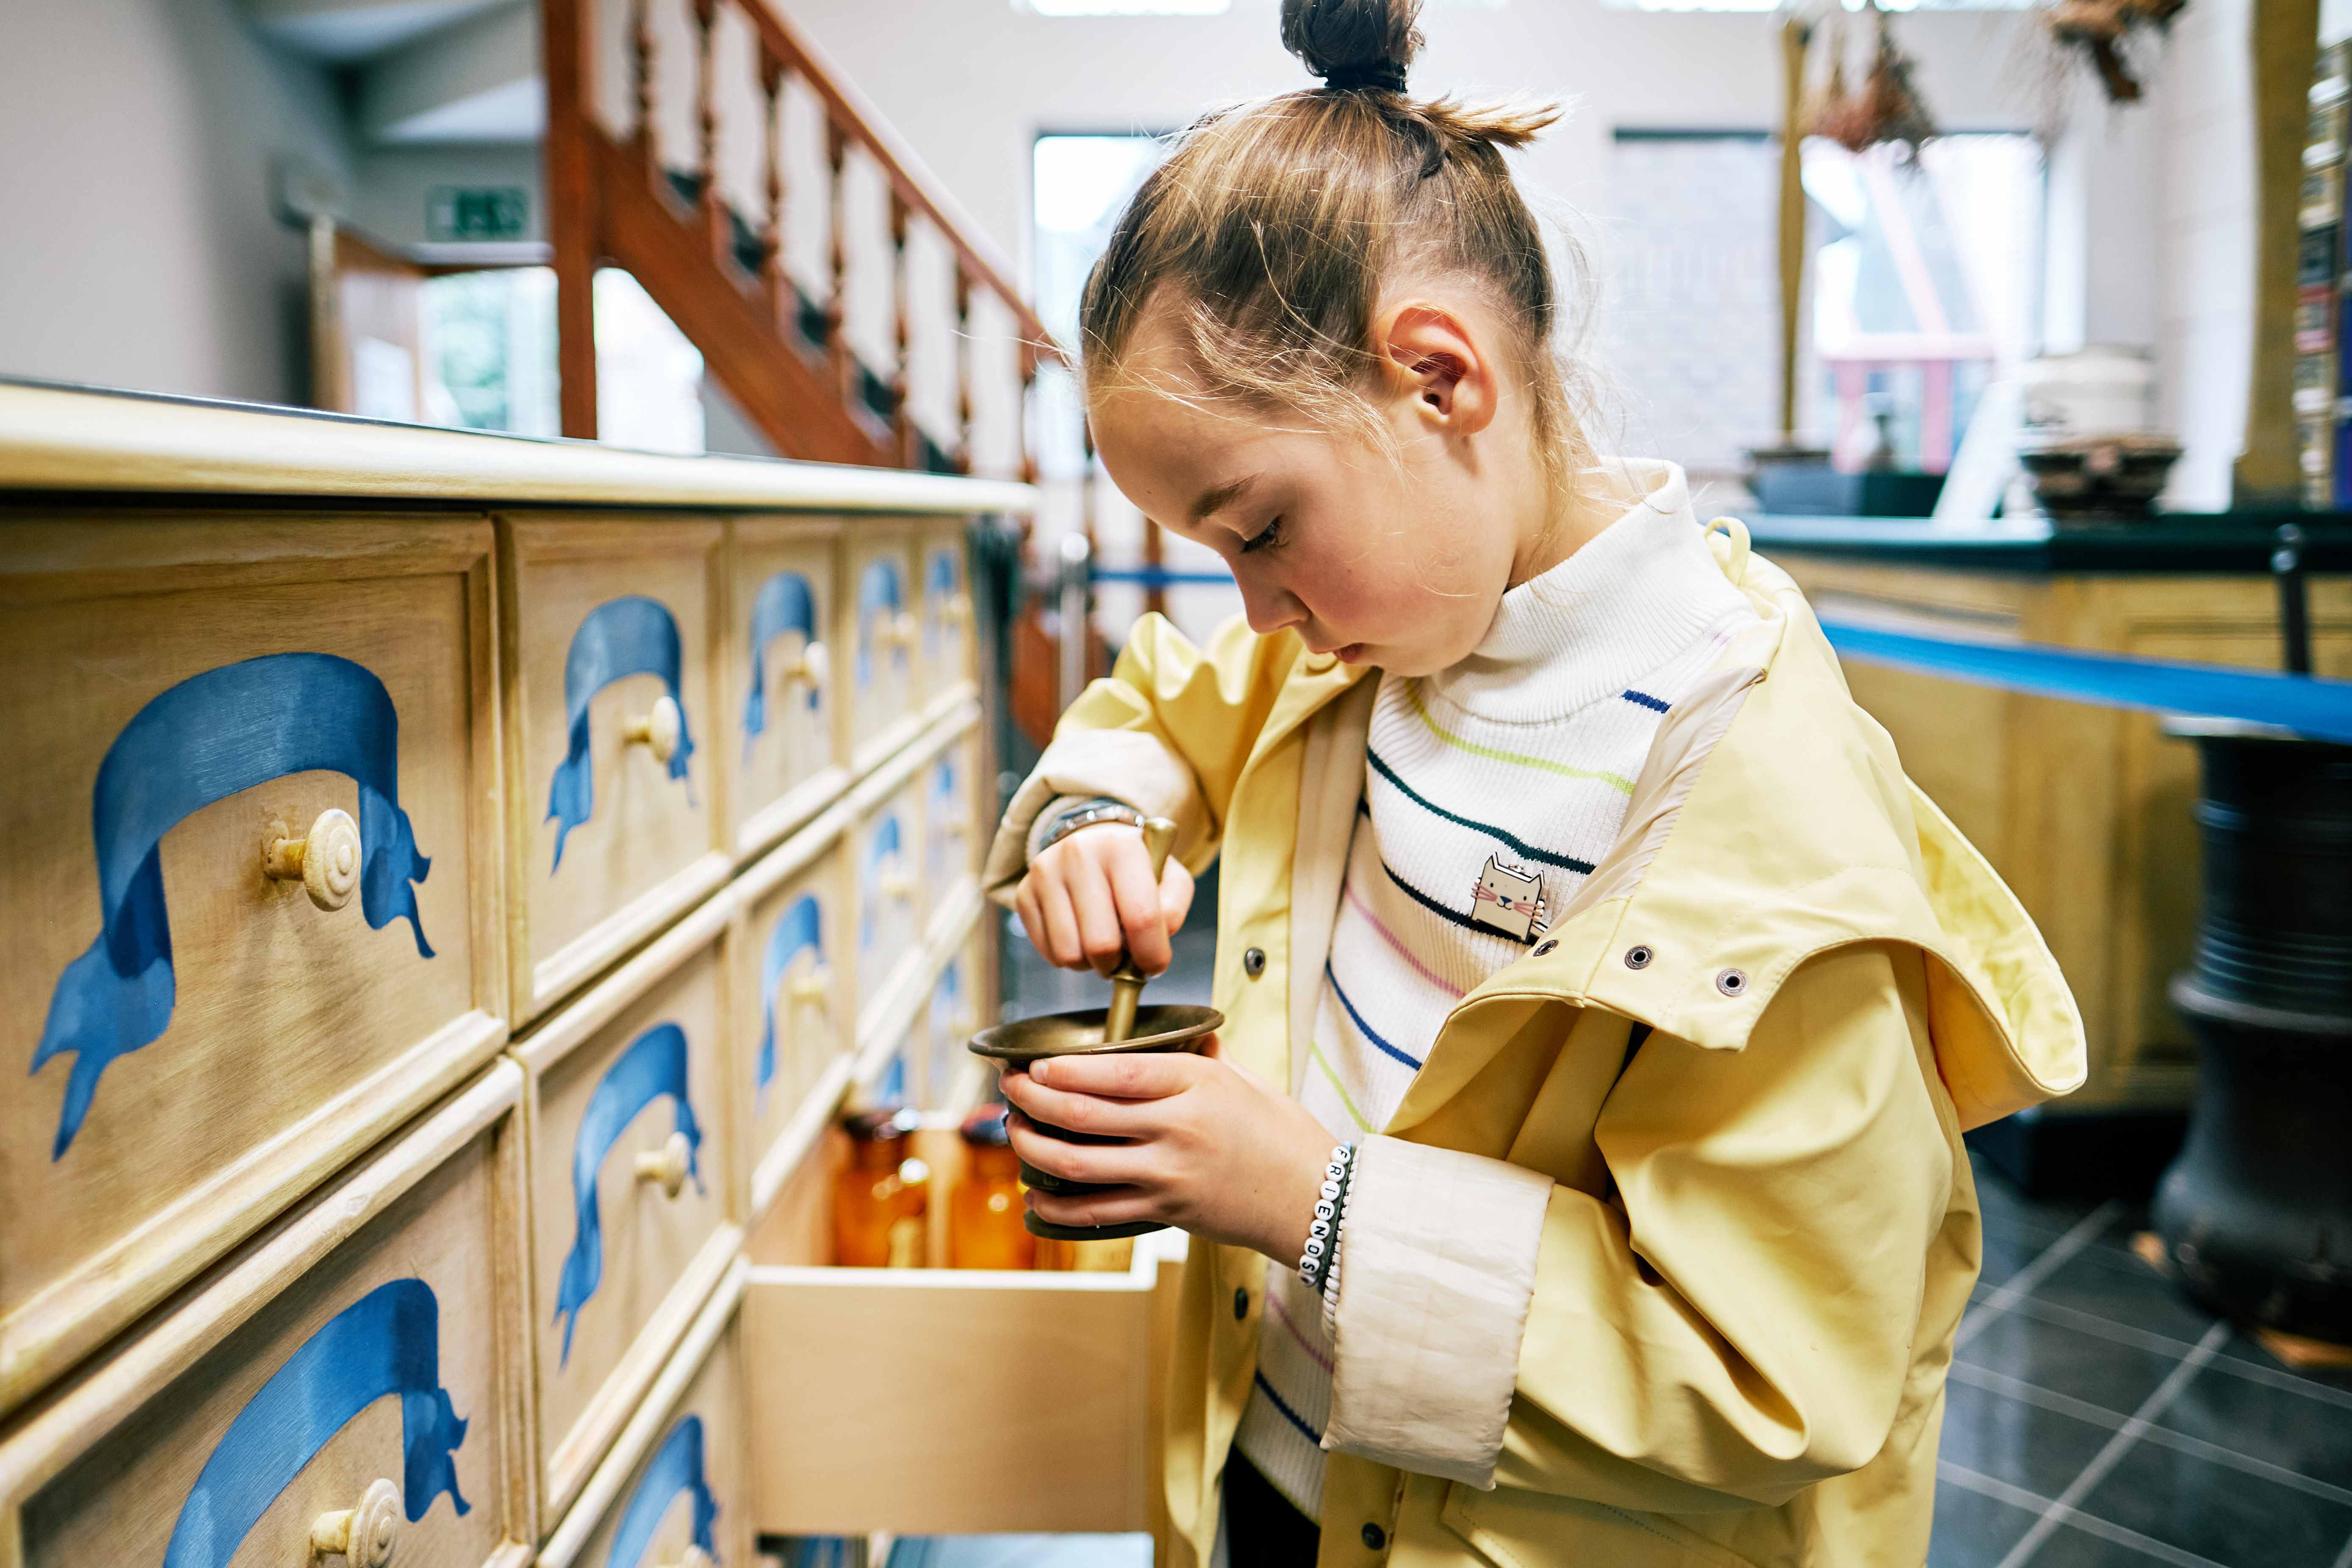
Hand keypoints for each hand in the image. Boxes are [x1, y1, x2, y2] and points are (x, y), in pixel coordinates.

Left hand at [1000, 1041, 1335, 1262]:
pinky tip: (1035, 1196)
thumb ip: (1202, 1056)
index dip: (1062, 1068)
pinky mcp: (1167, 1209)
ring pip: (1078, 1162)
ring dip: (1034, 1147)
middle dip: (1032, 1099)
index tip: (1033, 1064)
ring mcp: (1168, 1172)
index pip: (1112, 1071)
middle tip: (1009, 1090)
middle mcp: (1177, 1126)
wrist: (1314, 1196)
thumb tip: (1179, 1033)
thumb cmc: (1281, 1133)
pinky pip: (1097, 1210)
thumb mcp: (1244, 1080)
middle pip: (1082, 1112)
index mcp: (1194, 1083)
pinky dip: (1057, 1206)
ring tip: (1014, 1133)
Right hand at [1015, 820, 1193, 976]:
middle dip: (1118, 964)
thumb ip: (1173, 908)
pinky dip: (1069, 958)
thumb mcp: (1170, 877)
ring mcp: (1045, 873)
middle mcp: (1078, 854)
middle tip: (1125, 959)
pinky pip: (1048, 952)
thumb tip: (1155, 941)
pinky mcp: (1025, 893)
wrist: (1091, 845)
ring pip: (1069, 953)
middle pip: (1101, 943)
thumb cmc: (1135, 869)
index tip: (1155, 966)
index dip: (1152, 953)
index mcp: (1122, 847)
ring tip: (1102, 946)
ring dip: (1091, 964)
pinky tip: (1080, 938)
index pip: (1141, 917)